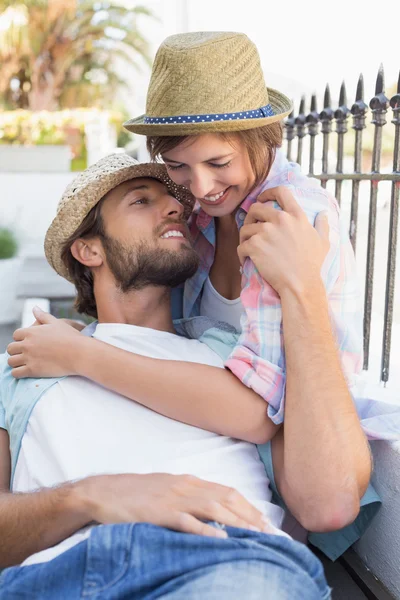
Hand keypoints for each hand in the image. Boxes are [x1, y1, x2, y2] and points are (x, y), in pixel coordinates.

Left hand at [7, 307, 81, 377]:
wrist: (80, 353)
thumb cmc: (70, 337)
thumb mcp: (57, 323)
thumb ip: (43, 316)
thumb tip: (34, 308)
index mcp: (31, 332)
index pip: (16, 335)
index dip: (21, 339)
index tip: (28, 343)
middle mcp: (27, 344)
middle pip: (11, 348)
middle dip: (16, 351)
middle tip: (26, 354)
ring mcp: (28, 357)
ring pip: (11, 361)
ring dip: (16, 362)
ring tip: (24, 363)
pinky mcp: (32, 370)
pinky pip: (15, 373)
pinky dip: (18, 373)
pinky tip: (25, 372)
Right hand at [78, 473, 274, 537]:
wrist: (103, 493)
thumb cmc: (134, 495)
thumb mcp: (166, 491)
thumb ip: (188, 498)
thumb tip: (211, 513)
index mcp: (188, 481)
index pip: (228, 492)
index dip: (249, 507)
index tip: (266, 522)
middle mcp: (186, 486)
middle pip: (227, 498)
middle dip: (252, 516)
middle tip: (272, 534)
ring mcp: (173, 498)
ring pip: (214, 508)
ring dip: (239, 523)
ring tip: (258, 537)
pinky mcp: (159, 512)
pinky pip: (188, 522)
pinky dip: (207, 531)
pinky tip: (222, 540)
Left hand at [238, 186, 329, 295]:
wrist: (301, 284)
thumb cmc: (313, 265)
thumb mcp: (323, 242)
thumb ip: (322, 225)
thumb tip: (324, 213)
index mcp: (296, 216)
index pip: (281, 192)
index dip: (268, 193)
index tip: (262, 199)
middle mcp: (280, 220)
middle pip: (255, 208)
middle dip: (250, 217)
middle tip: (251, 228)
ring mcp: (265, 232)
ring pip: (245, 228)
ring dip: (244, 238)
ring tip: (248, 248)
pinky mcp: (254, 245)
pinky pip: (241, 246)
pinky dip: (241, 254)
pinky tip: (245, 261)